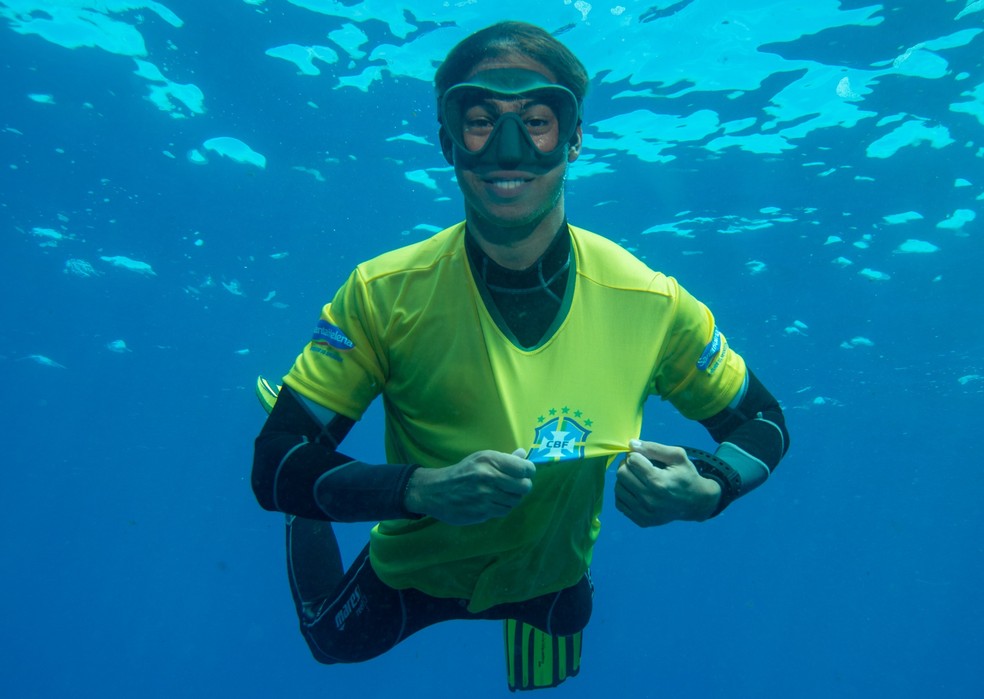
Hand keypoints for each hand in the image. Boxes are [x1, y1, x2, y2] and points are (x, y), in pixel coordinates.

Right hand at [405, 449, 535, 525]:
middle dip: (523, 486)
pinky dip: (503, 507)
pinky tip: (494, 501)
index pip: (524, 468)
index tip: (525, 472)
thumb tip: (523, 454)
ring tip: (503, 493)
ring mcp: (486, 497)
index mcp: (490, 460)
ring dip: (513, 497)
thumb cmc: (462, 472)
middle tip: (516, 484)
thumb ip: (504, 458)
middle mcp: (489, 477)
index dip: (528, 471)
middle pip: (524, 486)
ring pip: (516, 501)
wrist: (437, 491)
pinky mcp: (483, 512)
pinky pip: (504, 510)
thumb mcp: (481, 458)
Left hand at [614, 440, 720, 526]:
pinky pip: (619, 503)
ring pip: (618, 488)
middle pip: (622, 474)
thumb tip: (631, 444)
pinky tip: (636, 490)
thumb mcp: (677, 456)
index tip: (644, 457)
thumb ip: (654, 448)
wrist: (696, 503)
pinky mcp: (641, 521)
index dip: (636, 455)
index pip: (632, 461)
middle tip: (638, 466)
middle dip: (628, 465)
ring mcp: (644, 513)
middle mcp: (649, 499)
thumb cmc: (686, 476)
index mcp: (658, 482)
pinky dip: (625, 494)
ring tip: (638, 478)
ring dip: (625, 479)